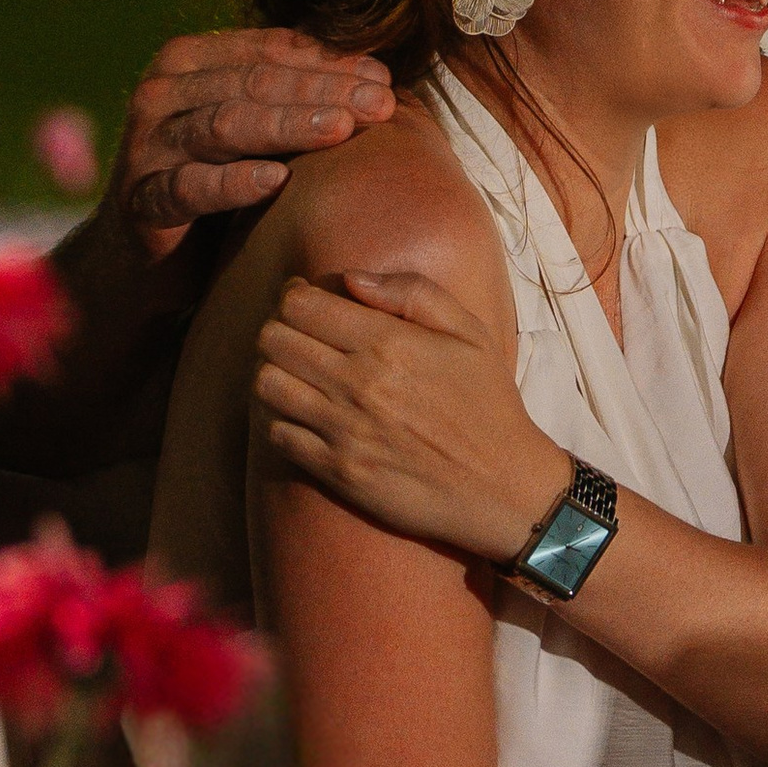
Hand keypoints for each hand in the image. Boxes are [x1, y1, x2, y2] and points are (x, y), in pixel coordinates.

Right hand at [113, 29, 395, 253]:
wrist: (143, 257)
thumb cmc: (214, 180)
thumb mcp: (251, 130)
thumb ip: (291, 96)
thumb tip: (376, 73)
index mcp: (188, 61)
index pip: (267, 51)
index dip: (328, 60)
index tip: (383, 76)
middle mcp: (161, 93)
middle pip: (252, 83)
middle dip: (321, 90)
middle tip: (379, 103)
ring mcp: (145, 146)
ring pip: (224, 126)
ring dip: (287, 125)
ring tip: (341, 128)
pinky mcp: (140, 200)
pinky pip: (189, 188)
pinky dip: (233, 183)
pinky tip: (276, 181)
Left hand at [256, 270, 569, 563]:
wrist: (501, 487)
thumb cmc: (488, 404)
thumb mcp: (469, 333)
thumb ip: (412, 293)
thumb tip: (352, 279)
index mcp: (388, 344)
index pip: (300, 306)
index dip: (293, 297)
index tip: (304, 301)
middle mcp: (357, 385)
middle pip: (273, 340)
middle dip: (278, 329)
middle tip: (298, 336)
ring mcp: (342, 430)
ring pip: (266, 385)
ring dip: (273, 371)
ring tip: (296, 373)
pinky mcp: (336, 471)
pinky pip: (277, 434)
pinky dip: (280, 418)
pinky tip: (303, 413)